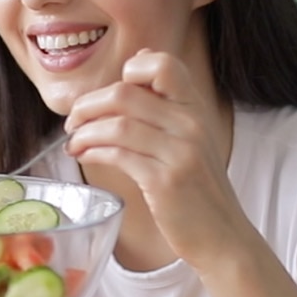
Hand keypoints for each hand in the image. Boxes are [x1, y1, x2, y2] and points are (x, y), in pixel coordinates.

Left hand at [64, 49, 260, 268]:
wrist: (222, 236)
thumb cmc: (198, 188)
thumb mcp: (190, 137)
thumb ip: (167, 105)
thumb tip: (139, 60)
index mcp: (195, 108)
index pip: (162, 64)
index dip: (129, 71)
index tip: (109, 94)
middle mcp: (190, 124)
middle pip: (125, 93)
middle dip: (88, 105)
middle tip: (73, 121)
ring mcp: (179, 152)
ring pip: (117, 124)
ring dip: (84, 132)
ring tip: (74, 143)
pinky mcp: (164, 181)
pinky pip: (117, 155)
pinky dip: (93, 152)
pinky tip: (86, 156)